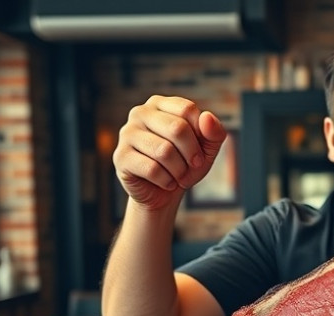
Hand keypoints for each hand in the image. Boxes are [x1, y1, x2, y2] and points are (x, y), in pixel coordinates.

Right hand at [112, 95, 226, 209]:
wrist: (163, 193)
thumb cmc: (186, 164)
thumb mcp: (207, 148)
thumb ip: (214, 132)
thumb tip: (207, 116)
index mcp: (160, 104)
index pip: (187, 109)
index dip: (201, 133)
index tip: (201, 149)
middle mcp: (140, 113)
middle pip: (177, 128)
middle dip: (192, 154)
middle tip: (193, 166)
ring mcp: (127, 133)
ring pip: (164, 151)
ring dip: (180, 170)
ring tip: (178, 175)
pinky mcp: (120, 157)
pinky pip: (152, 169)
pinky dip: (167, 181)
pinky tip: (165, 182)